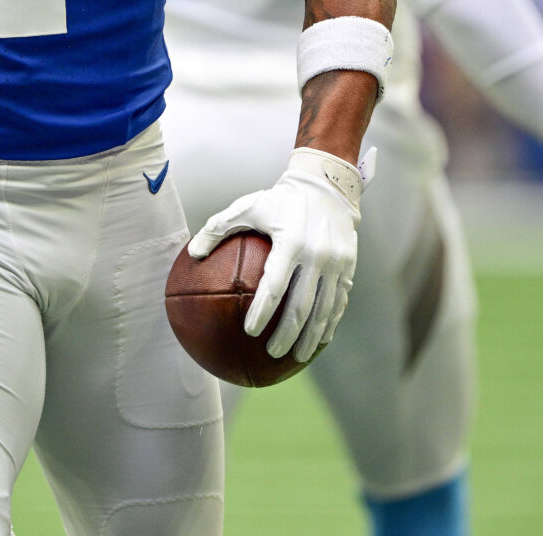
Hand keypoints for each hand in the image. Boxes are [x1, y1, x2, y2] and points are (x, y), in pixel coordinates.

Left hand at [188, 148, 366, 362]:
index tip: (250, 332)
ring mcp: (337, 263)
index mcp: (291, 242)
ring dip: (311, 336)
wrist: (326, 186)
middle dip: (287, 334)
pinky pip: (339, 302)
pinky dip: (329, 323)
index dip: (262, 311)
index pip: (274, 285)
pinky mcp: (349, 267)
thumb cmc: (279, 199)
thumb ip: (217, 228)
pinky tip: (319, 340)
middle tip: (271, 353)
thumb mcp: (246, 206)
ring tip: (297, 357)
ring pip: (324, 309)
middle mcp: (317, 255)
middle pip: (302, 305)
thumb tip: (193, 253)